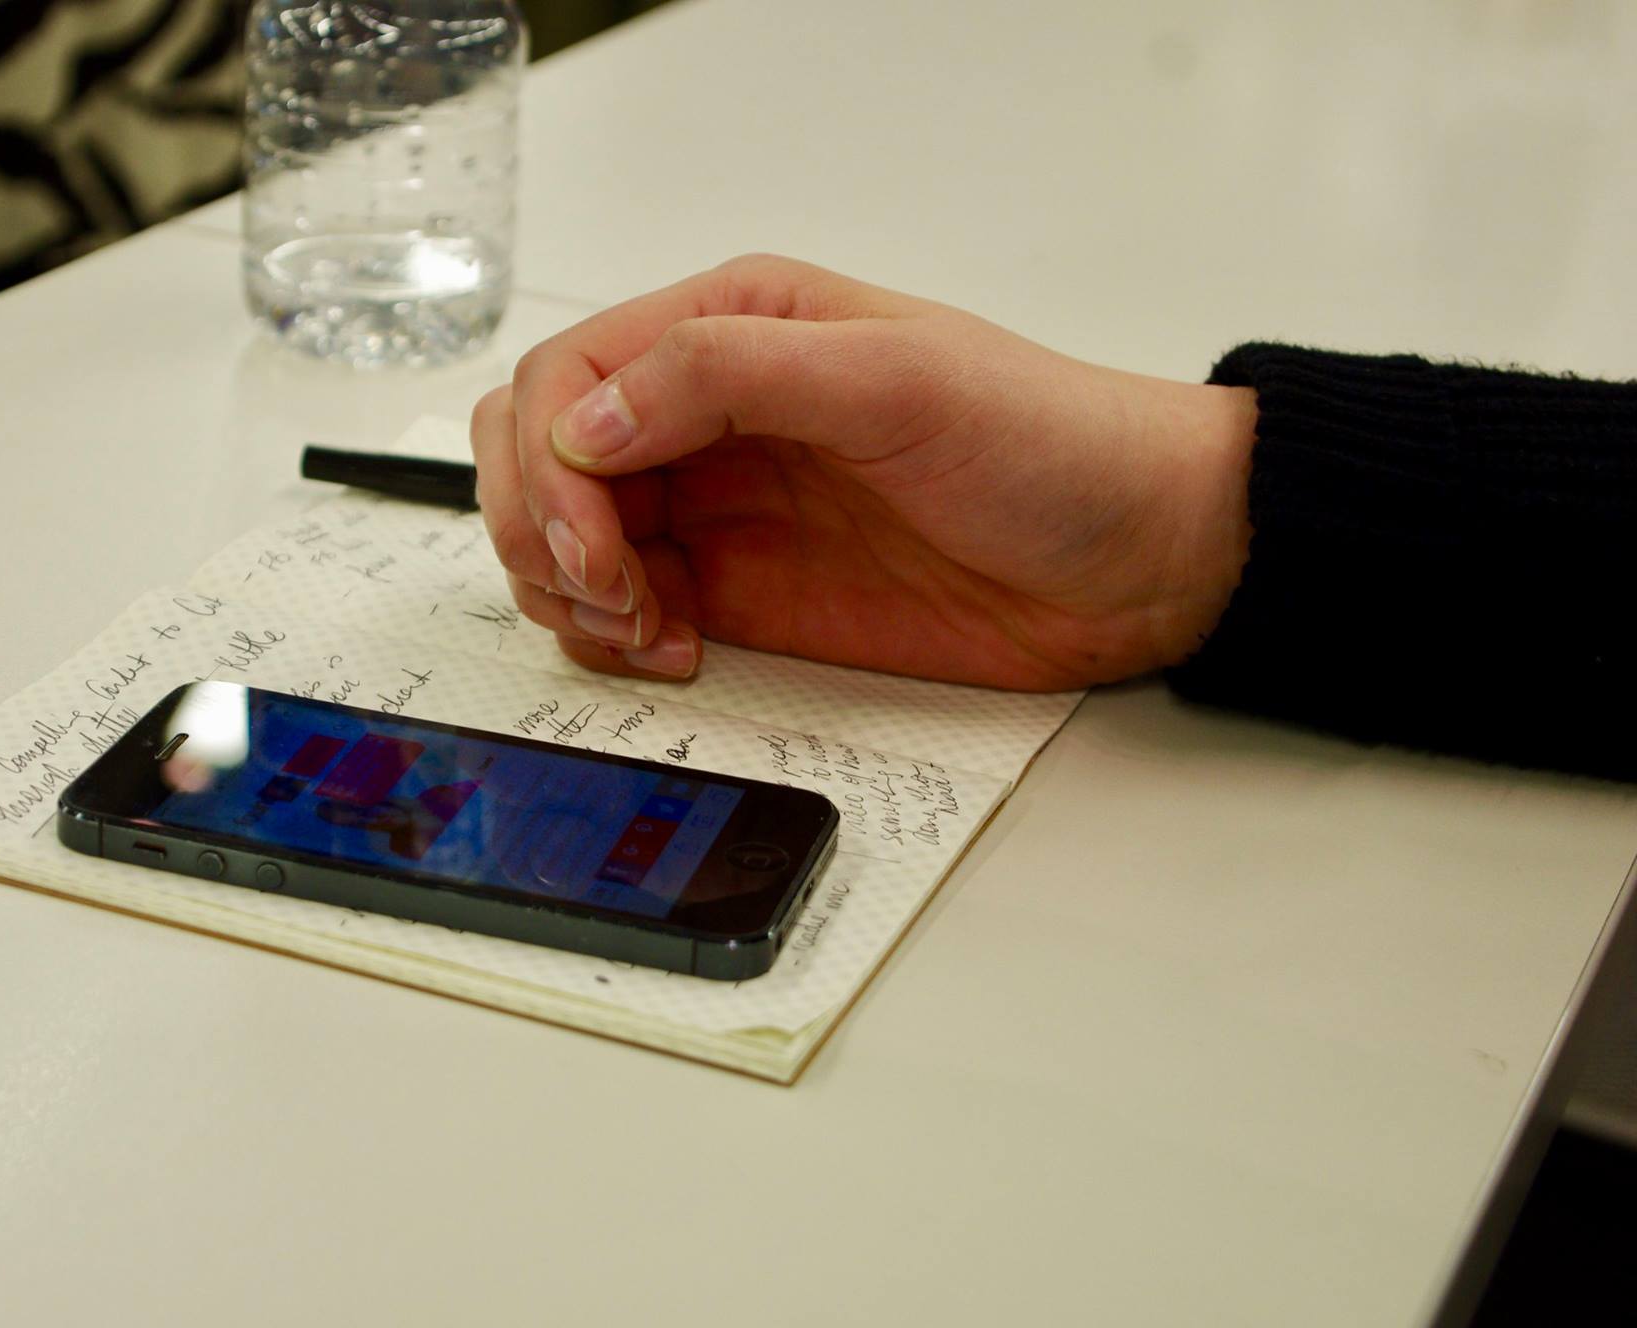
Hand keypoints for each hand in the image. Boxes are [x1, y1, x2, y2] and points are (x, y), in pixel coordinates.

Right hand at [472, 255, 1256, 689]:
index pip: (567, 376)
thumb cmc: (1049, 444)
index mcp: (734, 327)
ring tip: (649, 628)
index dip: (551, 462)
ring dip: (569, 592)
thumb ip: (729, 373)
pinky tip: (677, 649)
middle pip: (539, 456)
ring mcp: (716, 505)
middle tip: (612, 594)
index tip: (597, 538)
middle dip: (543, 530)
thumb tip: (585, 420)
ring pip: (561, 538)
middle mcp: (707, 412)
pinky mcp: (736, 591)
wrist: (1139, 559)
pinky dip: (613, 639)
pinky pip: (618, 611)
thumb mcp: (898, 377)